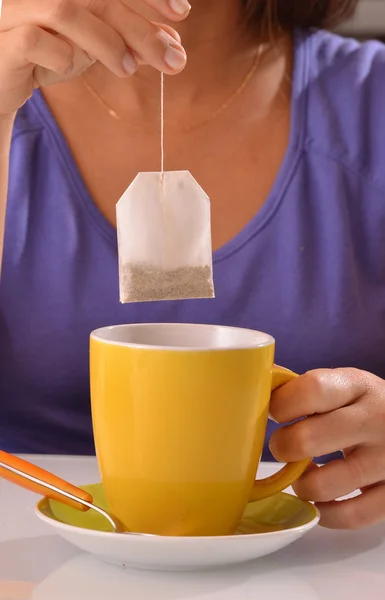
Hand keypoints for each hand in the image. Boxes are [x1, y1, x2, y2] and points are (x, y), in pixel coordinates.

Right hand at [0, 0, 187, 115]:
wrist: (3, 79)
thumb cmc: (47, 55)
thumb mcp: (93, 46)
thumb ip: (127, 40)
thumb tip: (171, 43)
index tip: (181, 13)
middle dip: (140, 27)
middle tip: (172, 59)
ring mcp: (17, 8)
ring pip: (66, 11)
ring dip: (106, 42)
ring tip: (128, 69)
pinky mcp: (3, 38)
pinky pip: (35, 40)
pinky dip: (61, 56)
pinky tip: (70, 67)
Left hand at [269, 368, 384, 528]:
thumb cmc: (364, 406)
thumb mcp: (343, 386)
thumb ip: (306, 390)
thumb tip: (253, 388)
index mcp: (357, 386)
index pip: (311, 390)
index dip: (281, 404)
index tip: (274, 413)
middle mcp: (375, 420)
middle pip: (307, 440)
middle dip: (283, 447)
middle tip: (283, 446)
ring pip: (323, 485)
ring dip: (301, 484)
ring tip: (302, 474)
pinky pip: (349, 516)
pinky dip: (325, 512)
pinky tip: (320, 500)